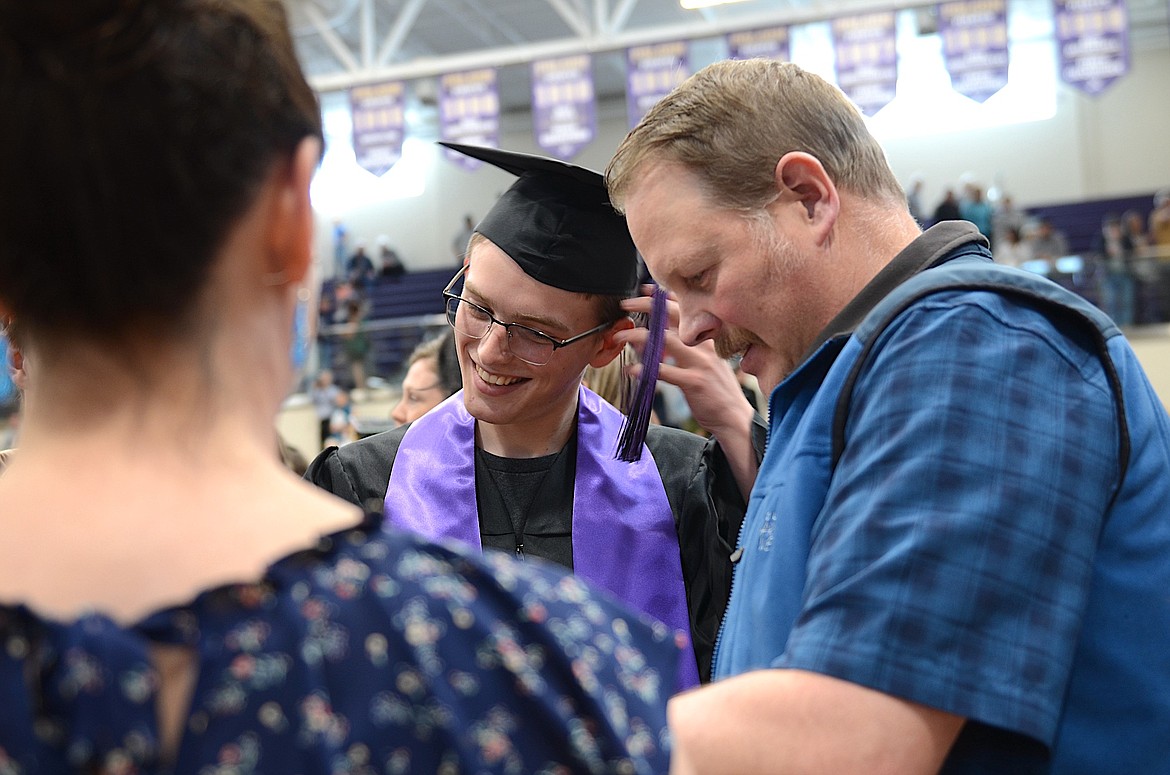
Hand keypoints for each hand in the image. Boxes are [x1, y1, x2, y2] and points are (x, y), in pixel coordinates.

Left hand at [616, 287, 752, 438]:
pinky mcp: (694, 383)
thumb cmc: (716, 389)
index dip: (665, 296)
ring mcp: (700, 363)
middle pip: (674, 317)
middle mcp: (705, 346)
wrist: (735, 417)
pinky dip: (645, 370)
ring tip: (620, 335)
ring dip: (639, 336)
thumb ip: (683, 347)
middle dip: (648, 306)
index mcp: (709, 338)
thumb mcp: (706, 361)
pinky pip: (665, 373)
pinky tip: (632, 370)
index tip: (646, 290)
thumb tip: (651, 337)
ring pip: (666, 341)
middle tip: (626, 304)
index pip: (687, 309)